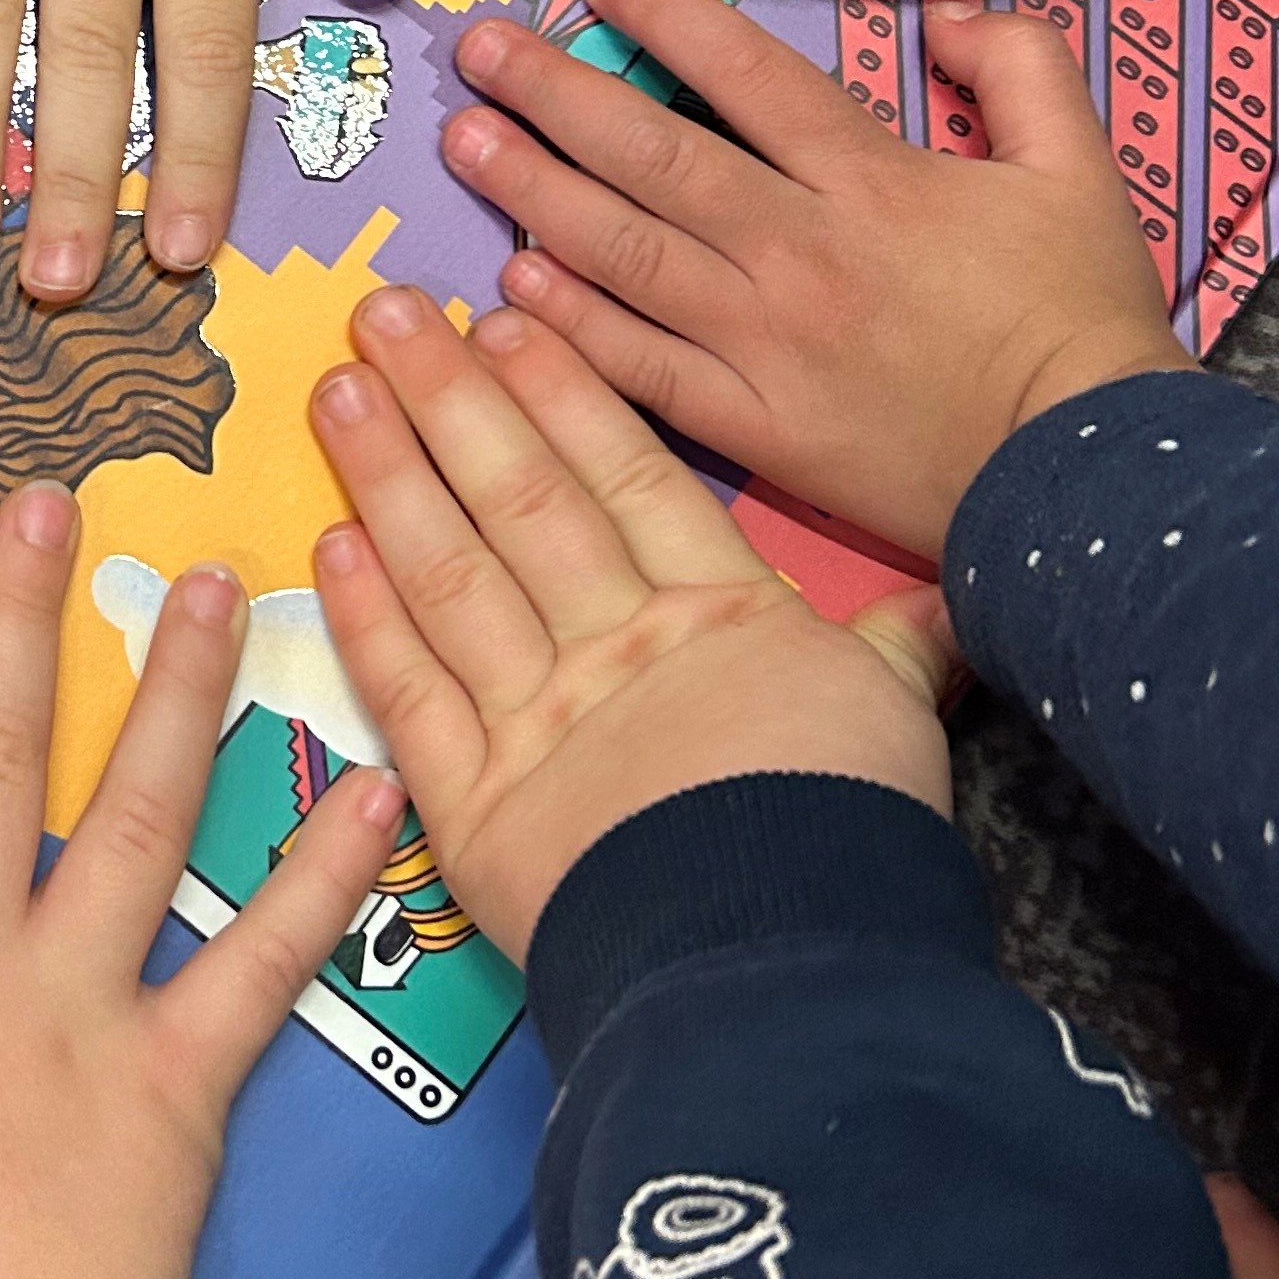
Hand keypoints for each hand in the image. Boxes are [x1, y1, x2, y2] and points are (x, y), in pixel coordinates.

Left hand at [310, 300, 951, 960]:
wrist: (784, 965)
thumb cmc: (851, 838)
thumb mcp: (896, 718)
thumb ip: (899, 647)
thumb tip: (949, 597)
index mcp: (717, 615)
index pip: (625, 475)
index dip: (559, 392)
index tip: (502, 319)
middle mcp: (615, 646)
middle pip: (521, 499)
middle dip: (448, 397)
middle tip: (385, 313)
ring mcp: (536, 719)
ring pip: (450, 572)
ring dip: (389, 477)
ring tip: (338, 392)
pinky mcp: (476, 806)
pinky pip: (409, 692)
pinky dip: (367, 617)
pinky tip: (330, 545)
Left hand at [438, 0, 1187, 556]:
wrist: (1088, 472)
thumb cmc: (1083, 320)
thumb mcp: (1082, 168)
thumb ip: (1023, 68)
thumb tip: (952, 13)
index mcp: (871, 179)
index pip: (746, 75)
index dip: (666, 13)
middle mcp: (798, 252)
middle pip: (653, 154)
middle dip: (554, 93)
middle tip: (477, 49)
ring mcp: (764, 344)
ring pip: (625, 253)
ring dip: (534, 193)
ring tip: (463, 142)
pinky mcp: (753, 427)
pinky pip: (641, 368)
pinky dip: (571, 327)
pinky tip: (508, 288)